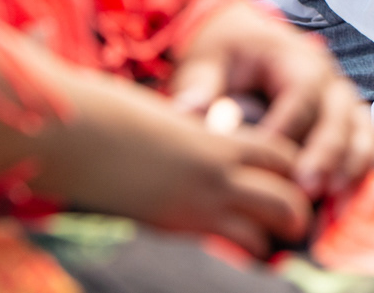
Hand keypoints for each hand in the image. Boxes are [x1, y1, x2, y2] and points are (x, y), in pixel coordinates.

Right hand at [33, 58, 311, 255]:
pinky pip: (232, 245)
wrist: (76, 133)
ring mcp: (201, 200)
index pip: (281, 154)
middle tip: (294, 225)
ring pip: (268, 224)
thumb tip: (199, 144)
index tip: (293, 184)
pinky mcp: (180, 226)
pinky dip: (243, 252)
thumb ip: (193, 138)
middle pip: (287, 194)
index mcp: (217, 139)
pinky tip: (239, 255)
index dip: (293, 170)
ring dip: (274, 236)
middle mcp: (219, 170)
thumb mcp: (166, 121)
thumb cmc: (111, 119)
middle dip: (297, 212)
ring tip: (272, 245)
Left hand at [171, 2, 373, 197]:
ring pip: (363, 127)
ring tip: (337, 197)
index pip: (300, 92)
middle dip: (328, 152)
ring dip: (354, 161)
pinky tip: (367, 184)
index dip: (287, 126)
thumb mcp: (205, 62)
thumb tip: (189, 112)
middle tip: (307, 188)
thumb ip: (198, 88)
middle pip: (339, 113)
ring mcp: (343, 98)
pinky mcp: (350, 118)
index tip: (265, 158)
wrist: (243, 39)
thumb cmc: (225, 53)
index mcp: (294, 58)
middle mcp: (328, 78)